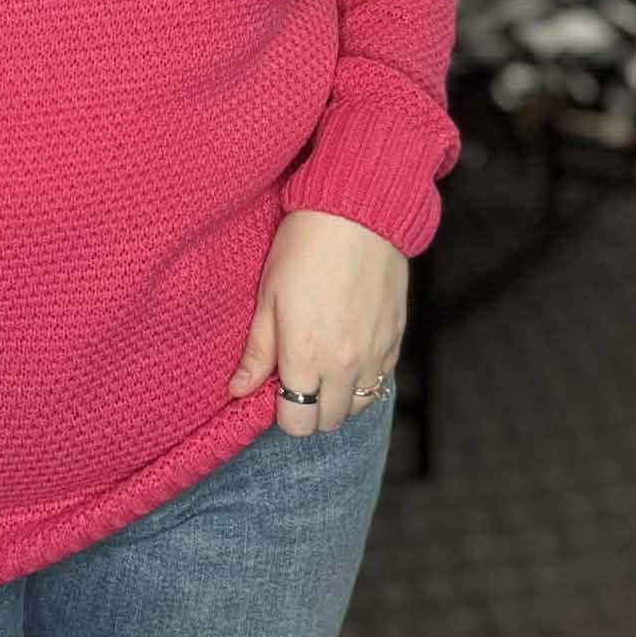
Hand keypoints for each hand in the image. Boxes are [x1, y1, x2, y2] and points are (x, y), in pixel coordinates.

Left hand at [227, 209, 406, 434]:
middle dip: (310, 410)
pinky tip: (349, 349)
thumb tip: (239, 389)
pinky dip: (365, 377)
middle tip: (297, 377)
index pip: (296, 423)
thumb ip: (257, 351)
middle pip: (329, 422)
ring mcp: (375, 354)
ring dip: (340, 397)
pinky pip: (382, 378)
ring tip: (323, 366)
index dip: (281, 412)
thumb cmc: (304, 247)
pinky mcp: (396, 338)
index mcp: (306, 358)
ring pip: (360, 406)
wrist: (359, 213)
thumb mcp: (268, 296)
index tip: (274, 388)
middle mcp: (345, 366)